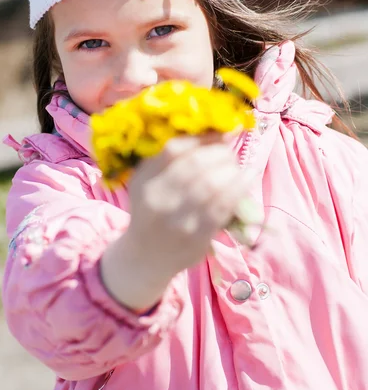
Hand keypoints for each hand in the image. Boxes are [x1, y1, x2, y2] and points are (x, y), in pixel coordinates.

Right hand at [101, 134, 251, 310]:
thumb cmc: (151, 210)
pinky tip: (245, 181)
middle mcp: (158, 198)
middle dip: (221, 153)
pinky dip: (239, 190)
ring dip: (233, 171)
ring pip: (213, 185)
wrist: (144, 256)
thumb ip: (171, 158)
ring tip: (237, 168)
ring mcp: (178, 220)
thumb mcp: (148, 180)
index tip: (221, 132)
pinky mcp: (197, 236)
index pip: (175, 148)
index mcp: (144, 178)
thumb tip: (216, 133)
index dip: (204, 137)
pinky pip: (223, 208)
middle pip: (197, 164)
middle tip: (229, 153)